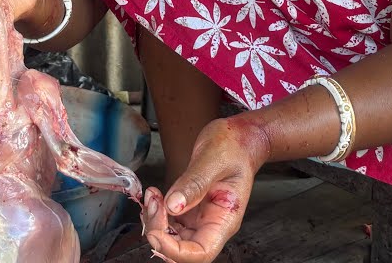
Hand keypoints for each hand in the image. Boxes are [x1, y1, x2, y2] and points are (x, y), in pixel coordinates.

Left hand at [140, 118, 268, 262]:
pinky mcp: (188, 210)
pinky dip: (156, 213)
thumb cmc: (234, 148)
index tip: (157, 233)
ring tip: (153, 196)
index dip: (176, 251)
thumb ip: (194, 183)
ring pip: (171, 238)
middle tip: (153, 204)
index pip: (201, 253)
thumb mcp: (213, 160)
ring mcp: (199, 219)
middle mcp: (211, 224)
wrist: (238, 139)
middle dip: (160, 233)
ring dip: (156, 222)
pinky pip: (168, 223)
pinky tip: (154, 195)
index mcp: (224, 219)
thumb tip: (173, 205)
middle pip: (182, 248)